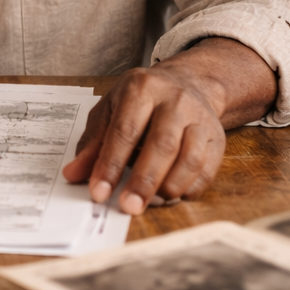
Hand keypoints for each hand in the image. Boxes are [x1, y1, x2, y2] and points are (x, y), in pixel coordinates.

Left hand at [61, 38, 275, 215]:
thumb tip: (73, 175)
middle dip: (144, 181)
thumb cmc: (142, 100)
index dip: (110, 164)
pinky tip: (174, 196)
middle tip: (128, 207)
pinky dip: (191, 188)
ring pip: (190, 158)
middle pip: (161, 145)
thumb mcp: (110, 110)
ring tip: (152, 202)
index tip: (99, 193)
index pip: (125, 131)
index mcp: (141, 89)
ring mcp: (199, 118)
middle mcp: (174, 100)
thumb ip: (93, 144)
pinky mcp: (217, 136)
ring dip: (170, 187)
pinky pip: (208, 168)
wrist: (188, 82)